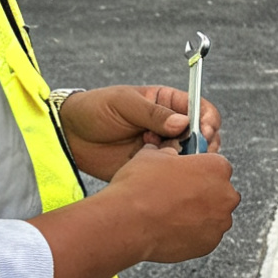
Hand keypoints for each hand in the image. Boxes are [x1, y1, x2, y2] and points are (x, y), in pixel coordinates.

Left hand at [57, 85, 221, 179]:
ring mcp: (163, 148)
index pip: (201, 109)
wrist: (70, 136)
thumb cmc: (95, 110)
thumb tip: (183, 123)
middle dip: (202, 144)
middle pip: (203, 136)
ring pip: (191, 157)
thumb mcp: (124, 103)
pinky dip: (170, 174)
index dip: (207, 120)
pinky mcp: (153, 168)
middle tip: (185, 149)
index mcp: (168, 103)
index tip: (203, 131)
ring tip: (161, 154)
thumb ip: (154, 113)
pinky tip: (152, 167)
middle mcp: (170, 126)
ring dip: (185, 159)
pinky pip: (171, 174)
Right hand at [96, 146, 237, 263]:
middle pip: (220, 192)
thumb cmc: (140, 186)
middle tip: (178, 198)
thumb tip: (167, 154)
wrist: (128, 223)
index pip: (217, 166)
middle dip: (204, 194)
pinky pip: (205, 237)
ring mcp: (220, 222)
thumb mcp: (151, 156)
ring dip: (199, 215)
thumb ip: (168, 154)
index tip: (185, 177)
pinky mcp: (210, 244)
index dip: (199, 171)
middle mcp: (226, 195)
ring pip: (214, 216)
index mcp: (217, 167)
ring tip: (172, 216)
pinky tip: (172, 230)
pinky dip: (193, 234)